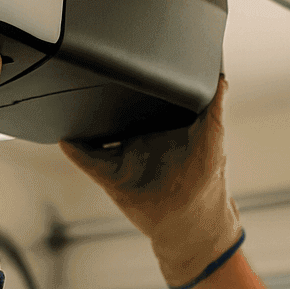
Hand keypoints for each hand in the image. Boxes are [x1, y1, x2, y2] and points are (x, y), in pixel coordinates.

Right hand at [60, 77, 240, 288]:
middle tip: (90, 75)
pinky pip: (89, 161)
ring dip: (83, 122)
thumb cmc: (207, 181)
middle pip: (114, 114)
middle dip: (100, 99)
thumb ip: (215, 109)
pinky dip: (76, 151)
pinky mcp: (113, 178)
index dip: (133, 83)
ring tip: (70, 102)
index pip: (143, 98)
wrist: (193, 225)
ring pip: (96, 135)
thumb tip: (222, 79)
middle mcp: (139, 138)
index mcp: (161, 125)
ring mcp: (124, 157)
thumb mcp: (213, 139)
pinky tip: (68, 139)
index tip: (124, 63)